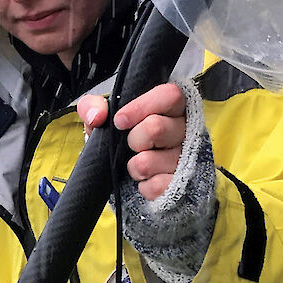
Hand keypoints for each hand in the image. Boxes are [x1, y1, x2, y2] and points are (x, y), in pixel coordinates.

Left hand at [76, 82, 186, 200]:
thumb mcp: (104, 118)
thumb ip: (94, 106)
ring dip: (134, 166)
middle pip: (155, 128)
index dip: (142, 107)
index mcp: (172, 107)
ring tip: (137, 165)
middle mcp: (186, 130)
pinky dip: (143, 187)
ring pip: (149, 161)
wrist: (127, 176)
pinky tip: (146, 180)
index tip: (119, 121)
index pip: (170, 95)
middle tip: (131, 146)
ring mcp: (188, 158)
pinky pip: (156, 186)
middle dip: (133, 140)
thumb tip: (96, 116)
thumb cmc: (122, 139)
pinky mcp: (184, 185)